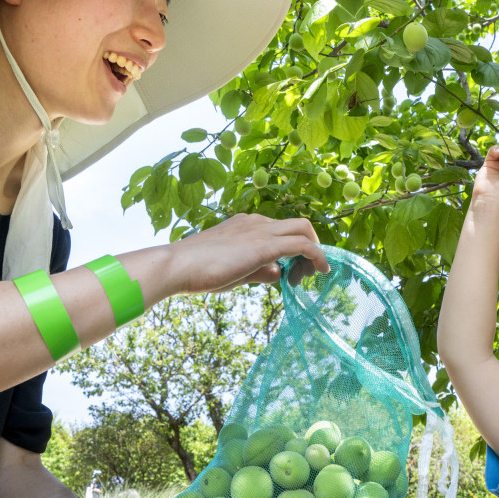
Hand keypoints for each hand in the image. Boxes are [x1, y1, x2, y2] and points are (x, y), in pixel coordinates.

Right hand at [164, 214, 329, 294]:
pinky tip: (322, 270)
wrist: (176, 265)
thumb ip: (258, 270)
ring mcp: (260, 230)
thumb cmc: (198, 271)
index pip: (281, 230)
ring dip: (314, 252)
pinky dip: (317, 255)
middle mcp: (256, 222)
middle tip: (307, 272)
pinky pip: (302, 244)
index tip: (294, 272)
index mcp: (246, 224)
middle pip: (298, 225)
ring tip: (311, 275)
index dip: (295, 250)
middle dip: (311, 246)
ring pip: (303, 229)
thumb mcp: (235, 271)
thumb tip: (278, 273)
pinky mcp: (264, 245)